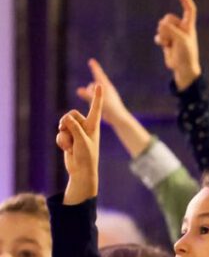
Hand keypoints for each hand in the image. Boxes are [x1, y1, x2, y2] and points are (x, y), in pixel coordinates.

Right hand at [57, 84, 102, 203]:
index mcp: (94, 126)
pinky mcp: (69, 137)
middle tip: (67, 130)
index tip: (100, 85)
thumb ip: (74, 127)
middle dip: (67, 122)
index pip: (96, 109)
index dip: (97, 98)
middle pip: (72, 114)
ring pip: (64, 124)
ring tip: (70, 145)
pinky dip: (61, 141)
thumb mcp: (82, 140)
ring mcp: (77, 132)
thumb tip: (66, 118)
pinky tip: (66, 149)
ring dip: (64, 135)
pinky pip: (60, 133)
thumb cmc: (87, 156)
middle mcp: (86, 127)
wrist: (81, 171)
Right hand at [76, 58, 129, 127]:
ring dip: (90, 97)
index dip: (95, 68)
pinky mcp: (104, 101)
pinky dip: (93, 102)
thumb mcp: (99, 102)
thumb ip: (88, 96)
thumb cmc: (111, 110)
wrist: (120, 119)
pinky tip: (96, 107)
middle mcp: (106, 89)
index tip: (92, 61)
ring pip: (92, 93)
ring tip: (96, 104)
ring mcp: (105, 95)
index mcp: (107, 87)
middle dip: (90, 91)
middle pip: (92, 86)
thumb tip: (78, 90)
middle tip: (92, 98)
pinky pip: (94, 98)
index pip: (99, 75)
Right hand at [154, 0, 200, 89]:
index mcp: (189, 27)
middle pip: (168, 18)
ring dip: (163, 35)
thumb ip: (170, 29)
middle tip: (172, 38)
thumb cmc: (186, 55)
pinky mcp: (166, 41)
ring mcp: (173, 35)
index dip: (185, 1)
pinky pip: (158, 34)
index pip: (189, 10)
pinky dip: (160, 39)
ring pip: (161, 26)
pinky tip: (164, 45)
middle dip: (167, 26)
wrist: (183, 69)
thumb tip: (160, 26)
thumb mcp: (181, 39)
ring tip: (169, 44)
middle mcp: (181, 29)